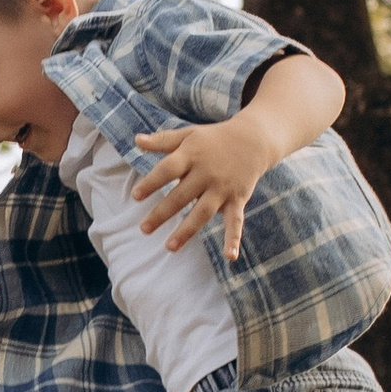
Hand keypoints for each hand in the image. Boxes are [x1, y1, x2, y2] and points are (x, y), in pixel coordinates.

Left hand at [132, 114, 272, 260]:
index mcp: (191, 156)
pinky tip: (230, 256)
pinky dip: (233, 238)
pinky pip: (236, 221)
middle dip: (162, 213)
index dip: (151, 183)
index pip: (167, 170)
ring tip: (169, 247)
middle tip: (144, 229)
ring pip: (202, 212)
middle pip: (181, 195)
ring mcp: (222, 188)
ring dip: (186, 231)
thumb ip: (162, 140)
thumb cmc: (214, 139)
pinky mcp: (237, 200)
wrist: (254, 139)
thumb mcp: (188, 135)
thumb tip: (136, 140)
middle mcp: (206, 173)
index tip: (136, 196)